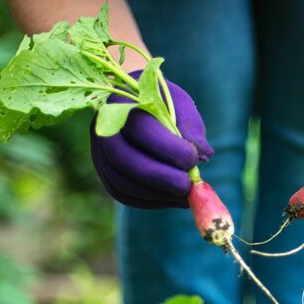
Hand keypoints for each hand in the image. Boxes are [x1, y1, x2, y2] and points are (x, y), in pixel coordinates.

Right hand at [90, 71, 213, 208]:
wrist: (138, 104)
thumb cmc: (163, 101)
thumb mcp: (179, 104)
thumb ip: (190, 126)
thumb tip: (204, 155)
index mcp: (120, 102)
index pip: (138, 128)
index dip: (166, 148)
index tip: (194, 160)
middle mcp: (102, 128)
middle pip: (122, 159)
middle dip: (159, 177)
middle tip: (188, 185)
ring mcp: (99, 153)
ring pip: (121, 182)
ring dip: (156, 194)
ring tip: (185, 195)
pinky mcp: (106, 173)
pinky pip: (123, 194)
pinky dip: (150, 201)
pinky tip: (173, 198)